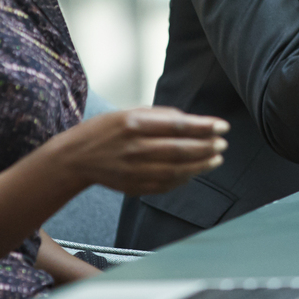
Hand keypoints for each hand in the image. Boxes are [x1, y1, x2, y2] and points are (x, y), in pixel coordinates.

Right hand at [51, 107, 228, 194]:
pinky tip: (195, 172)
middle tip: (223, 144)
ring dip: (200, 166)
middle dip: (206, 147)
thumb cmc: (107, 129)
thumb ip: (161, 116)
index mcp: (134, 123)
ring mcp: (133, 170)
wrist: (76, 157)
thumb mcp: (129, 112)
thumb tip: (193, 122)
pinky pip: (165, 185)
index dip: (203, 127)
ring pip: (175, 170)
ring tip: (216, 159)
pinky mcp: (133, 187)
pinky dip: (183, 179)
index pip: (177, 126)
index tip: (223, 126)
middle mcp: (134, 147)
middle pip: (179, 150)